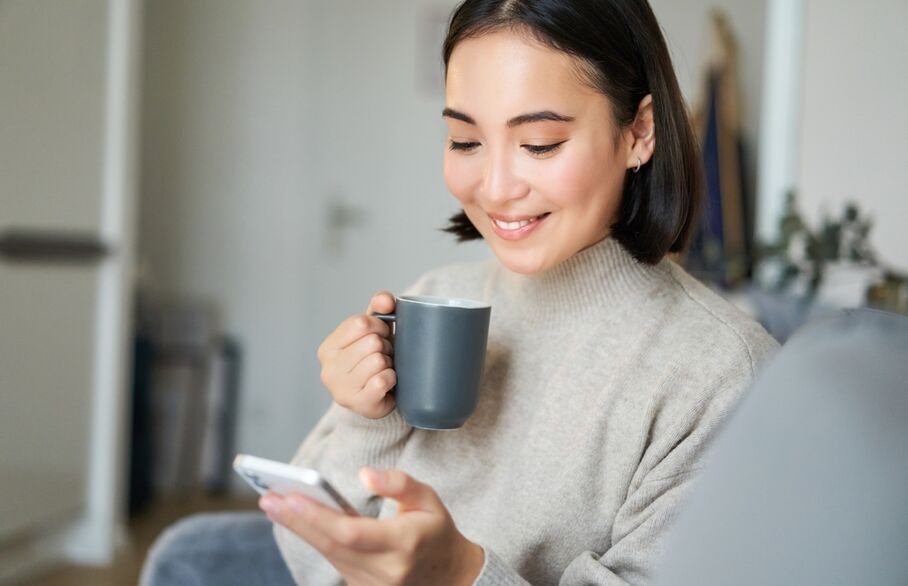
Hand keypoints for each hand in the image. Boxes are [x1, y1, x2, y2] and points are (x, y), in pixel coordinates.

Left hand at [261, 468, 484, 585]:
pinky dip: (314, 539)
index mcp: (404, 544)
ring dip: (300, 529)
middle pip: (330, 545)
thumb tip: (365, 474)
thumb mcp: (429, 499)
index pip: (351, 532)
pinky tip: (296, 520)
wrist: (451, 577)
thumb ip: (399, 483)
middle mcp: (385, 571)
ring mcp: (372, 585)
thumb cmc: (436, 532)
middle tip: (268, 498)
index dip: (318, 516)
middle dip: (297, 521)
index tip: (291, 497)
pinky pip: (333, 561)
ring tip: (274, 504)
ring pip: (328, 554)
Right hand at [318, 292, 396, 418]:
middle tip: (384, 356)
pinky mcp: (358, 404)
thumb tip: (386, 301)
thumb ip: (379, 308)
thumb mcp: (373, 331)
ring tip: (384, 369)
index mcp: (328, 348)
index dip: (379, 326)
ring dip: (389, 364)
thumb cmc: (374, 359)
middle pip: (372, 342)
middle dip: (386, 346)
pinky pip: (383, 380)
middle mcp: (328, 369)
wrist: (378, 398)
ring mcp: (341, 389)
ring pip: (378, 361)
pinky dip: (392, 379)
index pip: (360, 323)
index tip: (381, 336)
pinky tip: (386, 383)